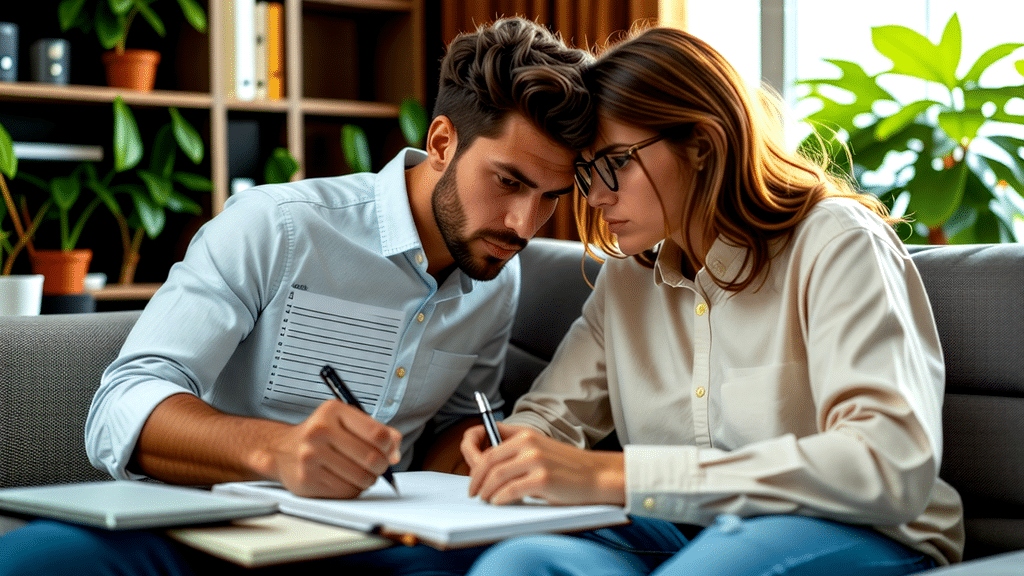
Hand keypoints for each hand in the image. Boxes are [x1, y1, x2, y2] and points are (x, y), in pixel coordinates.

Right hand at [256, 400, 401, 498]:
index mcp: (332, 411)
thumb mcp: (348, 422)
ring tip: (361, 473)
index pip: (377, 434)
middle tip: (377, 466)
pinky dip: (353, 489)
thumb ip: (378, 432)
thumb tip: (395, 455)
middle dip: (381, 466)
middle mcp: (319, 432)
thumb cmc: (323, 435)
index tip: (387, 450)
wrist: (282, 450)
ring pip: (361, 478)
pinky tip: (345, 480)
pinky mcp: (306, 480)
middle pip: (371, 458)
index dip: (389, 446)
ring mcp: (310, 457)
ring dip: (368, 480)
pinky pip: (346, 492)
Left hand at [461, 423, 624, 505]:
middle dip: (475, 478)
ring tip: (486, 499)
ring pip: (496, 476)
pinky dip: (499, 498)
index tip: (469, 468)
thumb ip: (515, 450)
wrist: (597, 475)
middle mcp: (529, 443)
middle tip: (473, 491)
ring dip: (486, 491)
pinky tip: (499, 502)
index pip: (488, 439)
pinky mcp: (543, 479)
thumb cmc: (568, 467)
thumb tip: (484, 463)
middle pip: (488, 460)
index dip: (472, 453)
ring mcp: (536, 461)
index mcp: (526, 434)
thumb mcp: (540, 448)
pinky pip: (510, 490)